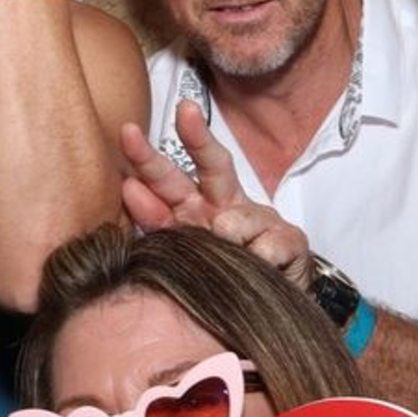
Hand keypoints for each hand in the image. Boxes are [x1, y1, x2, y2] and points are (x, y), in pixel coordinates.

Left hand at [119, 102, 312, 286]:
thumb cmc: (218, 273)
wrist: (265, 306)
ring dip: (227, 236)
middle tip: (184, 110)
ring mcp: (260, 220)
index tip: (128, 133)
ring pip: (234, 220)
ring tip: (228, 254)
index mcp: (193, 207)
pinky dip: (260, 258)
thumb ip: (154, 219)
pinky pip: (268, 247)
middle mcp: (224, 206)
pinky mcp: (289, 240)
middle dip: (197, 137)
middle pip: (211, 166)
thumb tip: (130, 186)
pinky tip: (261, 265)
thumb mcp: (179, 248)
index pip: (168, 178)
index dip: (147, 157)